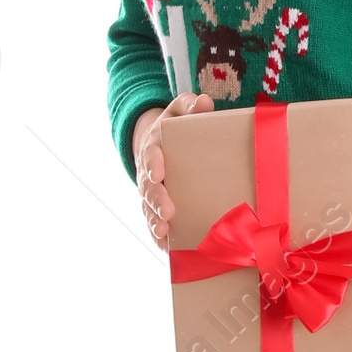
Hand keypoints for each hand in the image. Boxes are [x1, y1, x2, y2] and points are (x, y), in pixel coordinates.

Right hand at [133, 93, 214, 246]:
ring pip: (148, 209)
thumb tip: (203, 102)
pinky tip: (167, 249)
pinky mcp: (156, 208)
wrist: (158, 143)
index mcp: (155, 147)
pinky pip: (154, 223)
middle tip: (168, 211)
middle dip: (157, 200)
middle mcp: (149, 172)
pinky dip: (159, 237)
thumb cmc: (176, 127)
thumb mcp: (181, 111)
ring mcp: (150, 192)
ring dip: (154, 221)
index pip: (151, 155)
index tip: (159, 173)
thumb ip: (190, 106)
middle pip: (149, 188)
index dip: (153, 163)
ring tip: (164, 233)